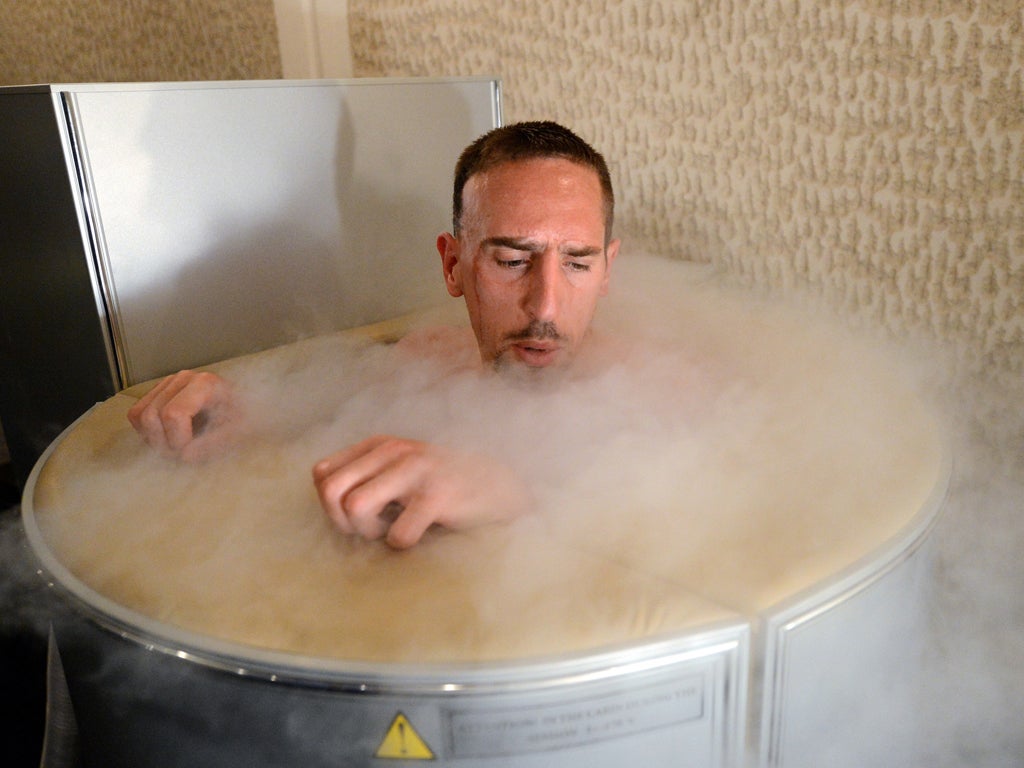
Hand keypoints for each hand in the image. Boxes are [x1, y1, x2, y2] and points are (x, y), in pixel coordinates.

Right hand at [126, 370, 235, 460]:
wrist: (247, 408)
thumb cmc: (244, 419)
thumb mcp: (237, 434)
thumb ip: (212, 445)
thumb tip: (184, 455)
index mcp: (204, 384)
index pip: (173, 415)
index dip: (178, 440)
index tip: (192, 452)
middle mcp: (183, 379)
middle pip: (151, 416)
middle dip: (164, 443)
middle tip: (183, 454)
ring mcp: (168, 383)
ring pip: (139, 415)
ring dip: (154, 439)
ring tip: (177, 446)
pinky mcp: (159, 392)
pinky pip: (137, 414)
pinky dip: (148, 432)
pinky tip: (168, 437)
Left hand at [312, 435, 530, 548]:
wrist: (500, 486)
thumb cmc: (443, 485)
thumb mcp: (400, 469)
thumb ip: (364, 476)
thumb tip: (325, 496)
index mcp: (380, 445)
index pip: (322, 474)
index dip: (330, 504)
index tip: (357, 516)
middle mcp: (394, 451)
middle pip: (331, 490)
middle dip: (342, 521)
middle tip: (370, 529)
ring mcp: (417, 471)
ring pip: (354, 507)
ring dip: (369, 532)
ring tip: (391, 530)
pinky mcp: (438, 496)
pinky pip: (396, 534)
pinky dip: (402, 544)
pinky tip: (419, 535)